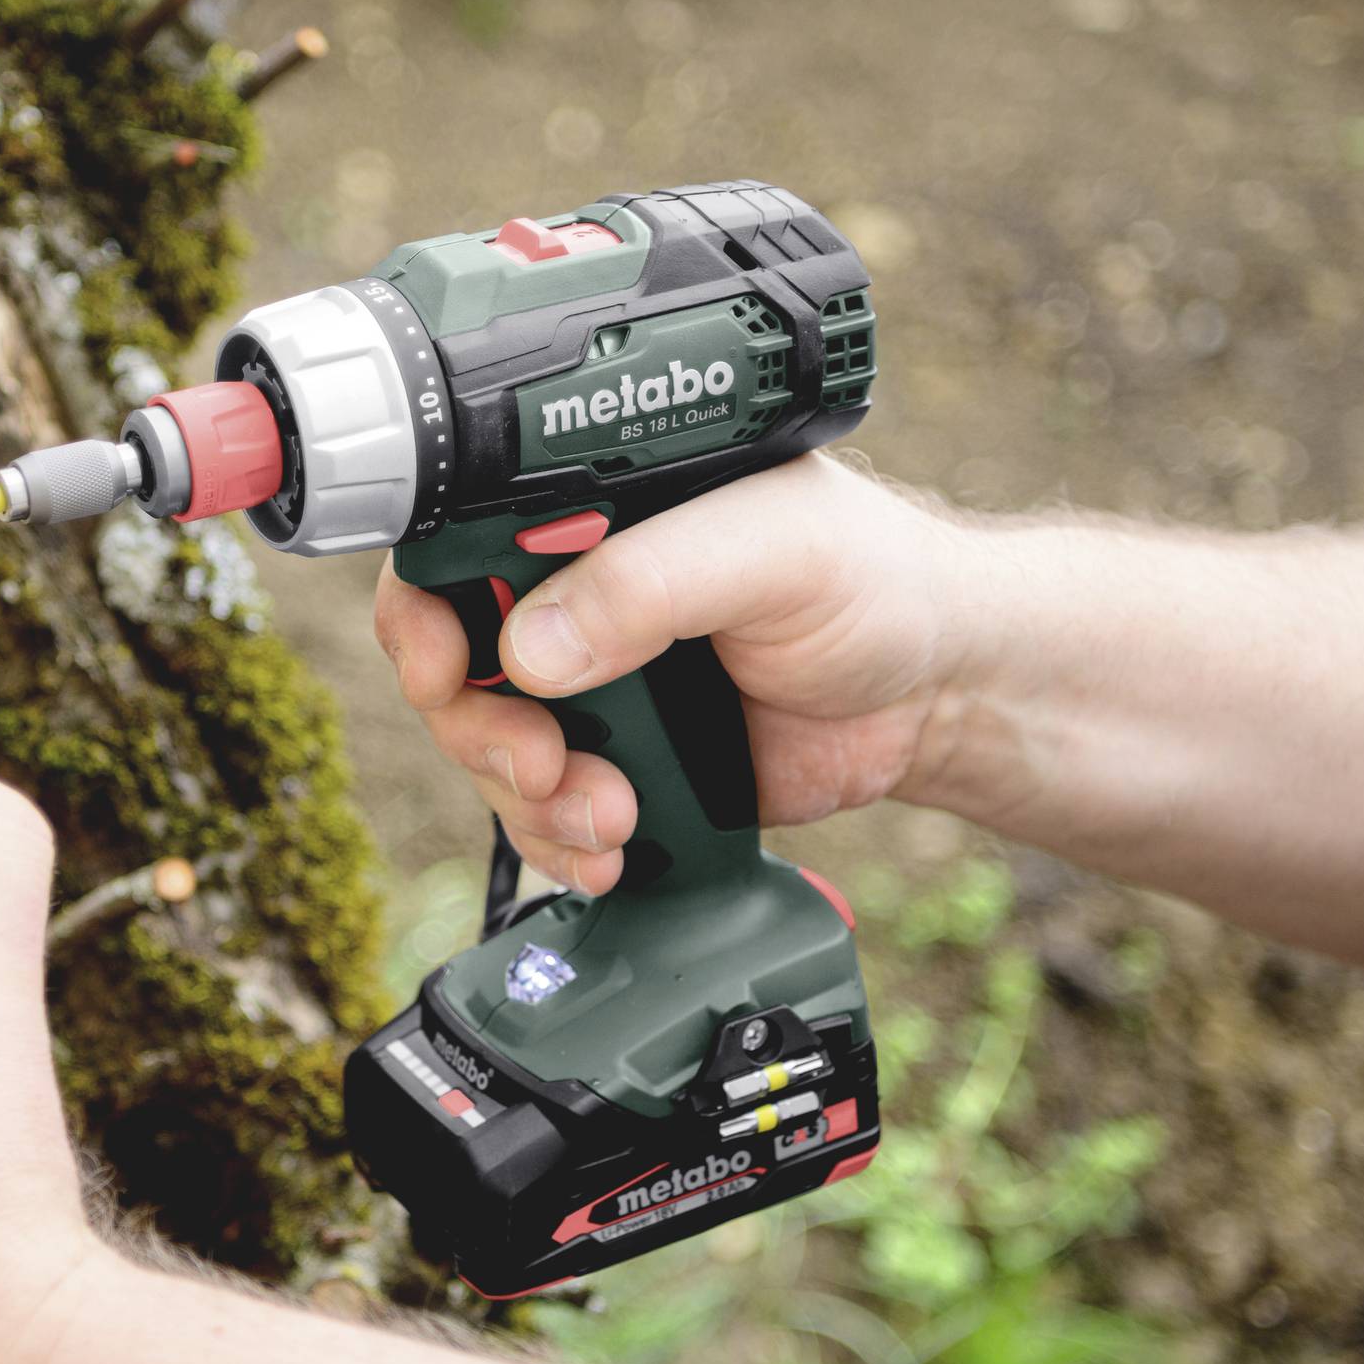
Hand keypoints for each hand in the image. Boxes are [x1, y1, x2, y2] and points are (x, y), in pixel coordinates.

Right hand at [374, 454, 959, 891]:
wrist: (939, 694)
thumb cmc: (873, 581)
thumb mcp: (769, 551)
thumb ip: (651, 586)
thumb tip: (532, 648)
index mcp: (593, 511)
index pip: (455, 542)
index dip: (425, 610)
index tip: (441, 667)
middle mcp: (577, 592)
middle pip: (451, 660)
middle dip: (478, 727)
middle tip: (541, 762)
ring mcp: (595, 684)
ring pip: (490, 749)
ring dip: (528, 798)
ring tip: (608, 817)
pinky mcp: (622, 764)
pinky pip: (545, 813)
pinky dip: (560, 842)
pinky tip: (607, 852)